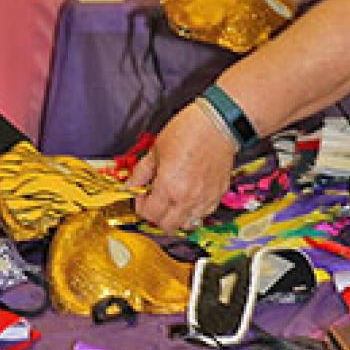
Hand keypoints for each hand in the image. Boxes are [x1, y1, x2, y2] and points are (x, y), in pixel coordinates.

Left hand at [126, 103, 236, 231]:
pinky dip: (194, 211)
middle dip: (157, 216)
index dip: (141, 206)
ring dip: (176, 217)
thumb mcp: (156, 149)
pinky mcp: (218, 195)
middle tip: (154, 201)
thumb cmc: (189, 131)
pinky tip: (189, 196)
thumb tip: (131, 185)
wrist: (219, 124)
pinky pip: (203, 214)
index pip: (149, 214)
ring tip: (173, 201)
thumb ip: (142, 172)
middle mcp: (187, 198)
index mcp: (169, 187)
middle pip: (167, 226)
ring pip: (187, 224)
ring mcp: (205, 199)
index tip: (142, 194)